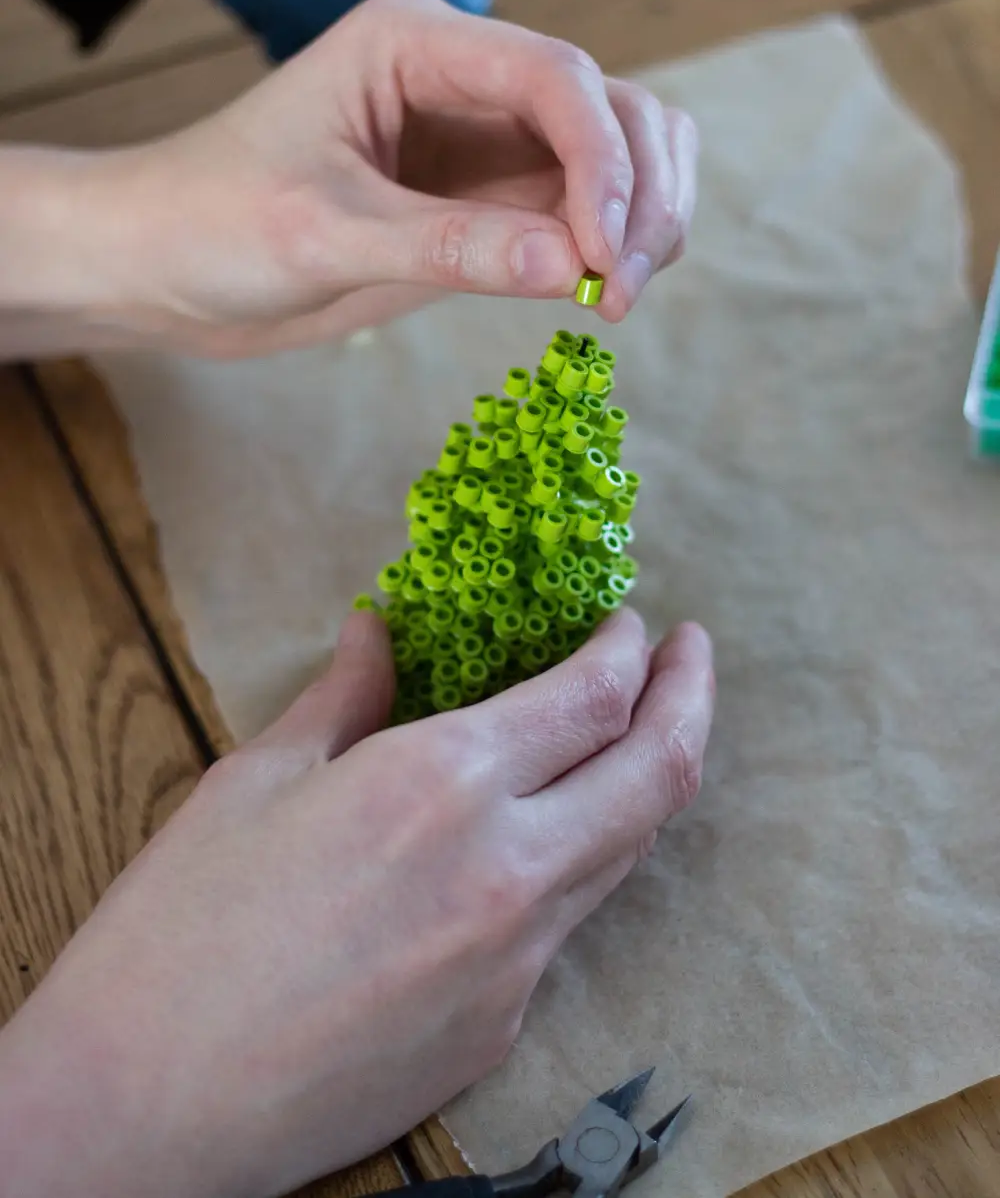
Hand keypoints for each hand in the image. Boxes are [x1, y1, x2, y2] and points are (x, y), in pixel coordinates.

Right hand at [0, 608, 712, 1197]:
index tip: (630, 621)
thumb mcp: (252, 782)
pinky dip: (574, 864)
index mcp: (440, 783)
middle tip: (691, 654)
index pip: (591, 697)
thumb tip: (380, 631)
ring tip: (633, 736)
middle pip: (657, 771)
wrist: (144, 1112)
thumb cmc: (176, 934)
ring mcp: (516, 961)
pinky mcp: (502, 1029)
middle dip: (689, 698)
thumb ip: (341, 697)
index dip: (626, 648)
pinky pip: (566, 928)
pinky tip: (535, 844)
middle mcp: (506, 869)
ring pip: (629, 851)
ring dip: (647, 780)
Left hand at [81, 0, 696, 355]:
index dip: (604, 163)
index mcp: (418, 43)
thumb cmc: (213, 223)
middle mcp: (466, 77)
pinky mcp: (488, 202)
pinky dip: (613, 246)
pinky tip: (594, 293)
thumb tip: (574, 265)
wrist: (164, 266)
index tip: (606, 256)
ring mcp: (485, 141)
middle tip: (621, 290)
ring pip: (619, 153)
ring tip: (617, 298)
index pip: (556, 77)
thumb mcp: (322, 234)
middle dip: (641, 192)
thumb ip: (447, 246)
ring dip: (645, 216)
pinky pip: (583, 211)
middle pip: (613, 106)